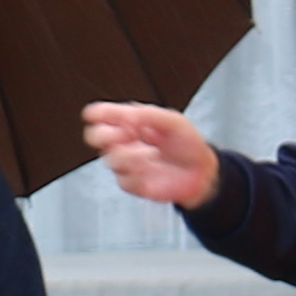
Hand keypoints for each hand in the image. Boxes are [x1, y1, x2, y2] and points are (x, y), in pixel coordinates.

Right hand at [82, 101, 216, 209]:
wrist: (200, 172)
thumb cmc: (187, 143)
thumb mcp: (172, 121)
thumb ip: (148, 115)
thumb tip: (125, 116)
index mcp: (130, 121)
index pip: (102, 114)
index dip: (97, 113)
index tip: (99, 115)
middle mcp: (123, 141)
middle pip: (94, 136)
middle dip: (106, 135)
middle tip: (126, 135)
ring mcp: (125, 162)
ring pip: (109, 159)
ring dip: (130, 156)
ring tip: (150, 155)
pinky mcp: (131, 183)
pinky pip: (123, 179)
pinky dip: (138, 174)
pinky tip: (151, 170)